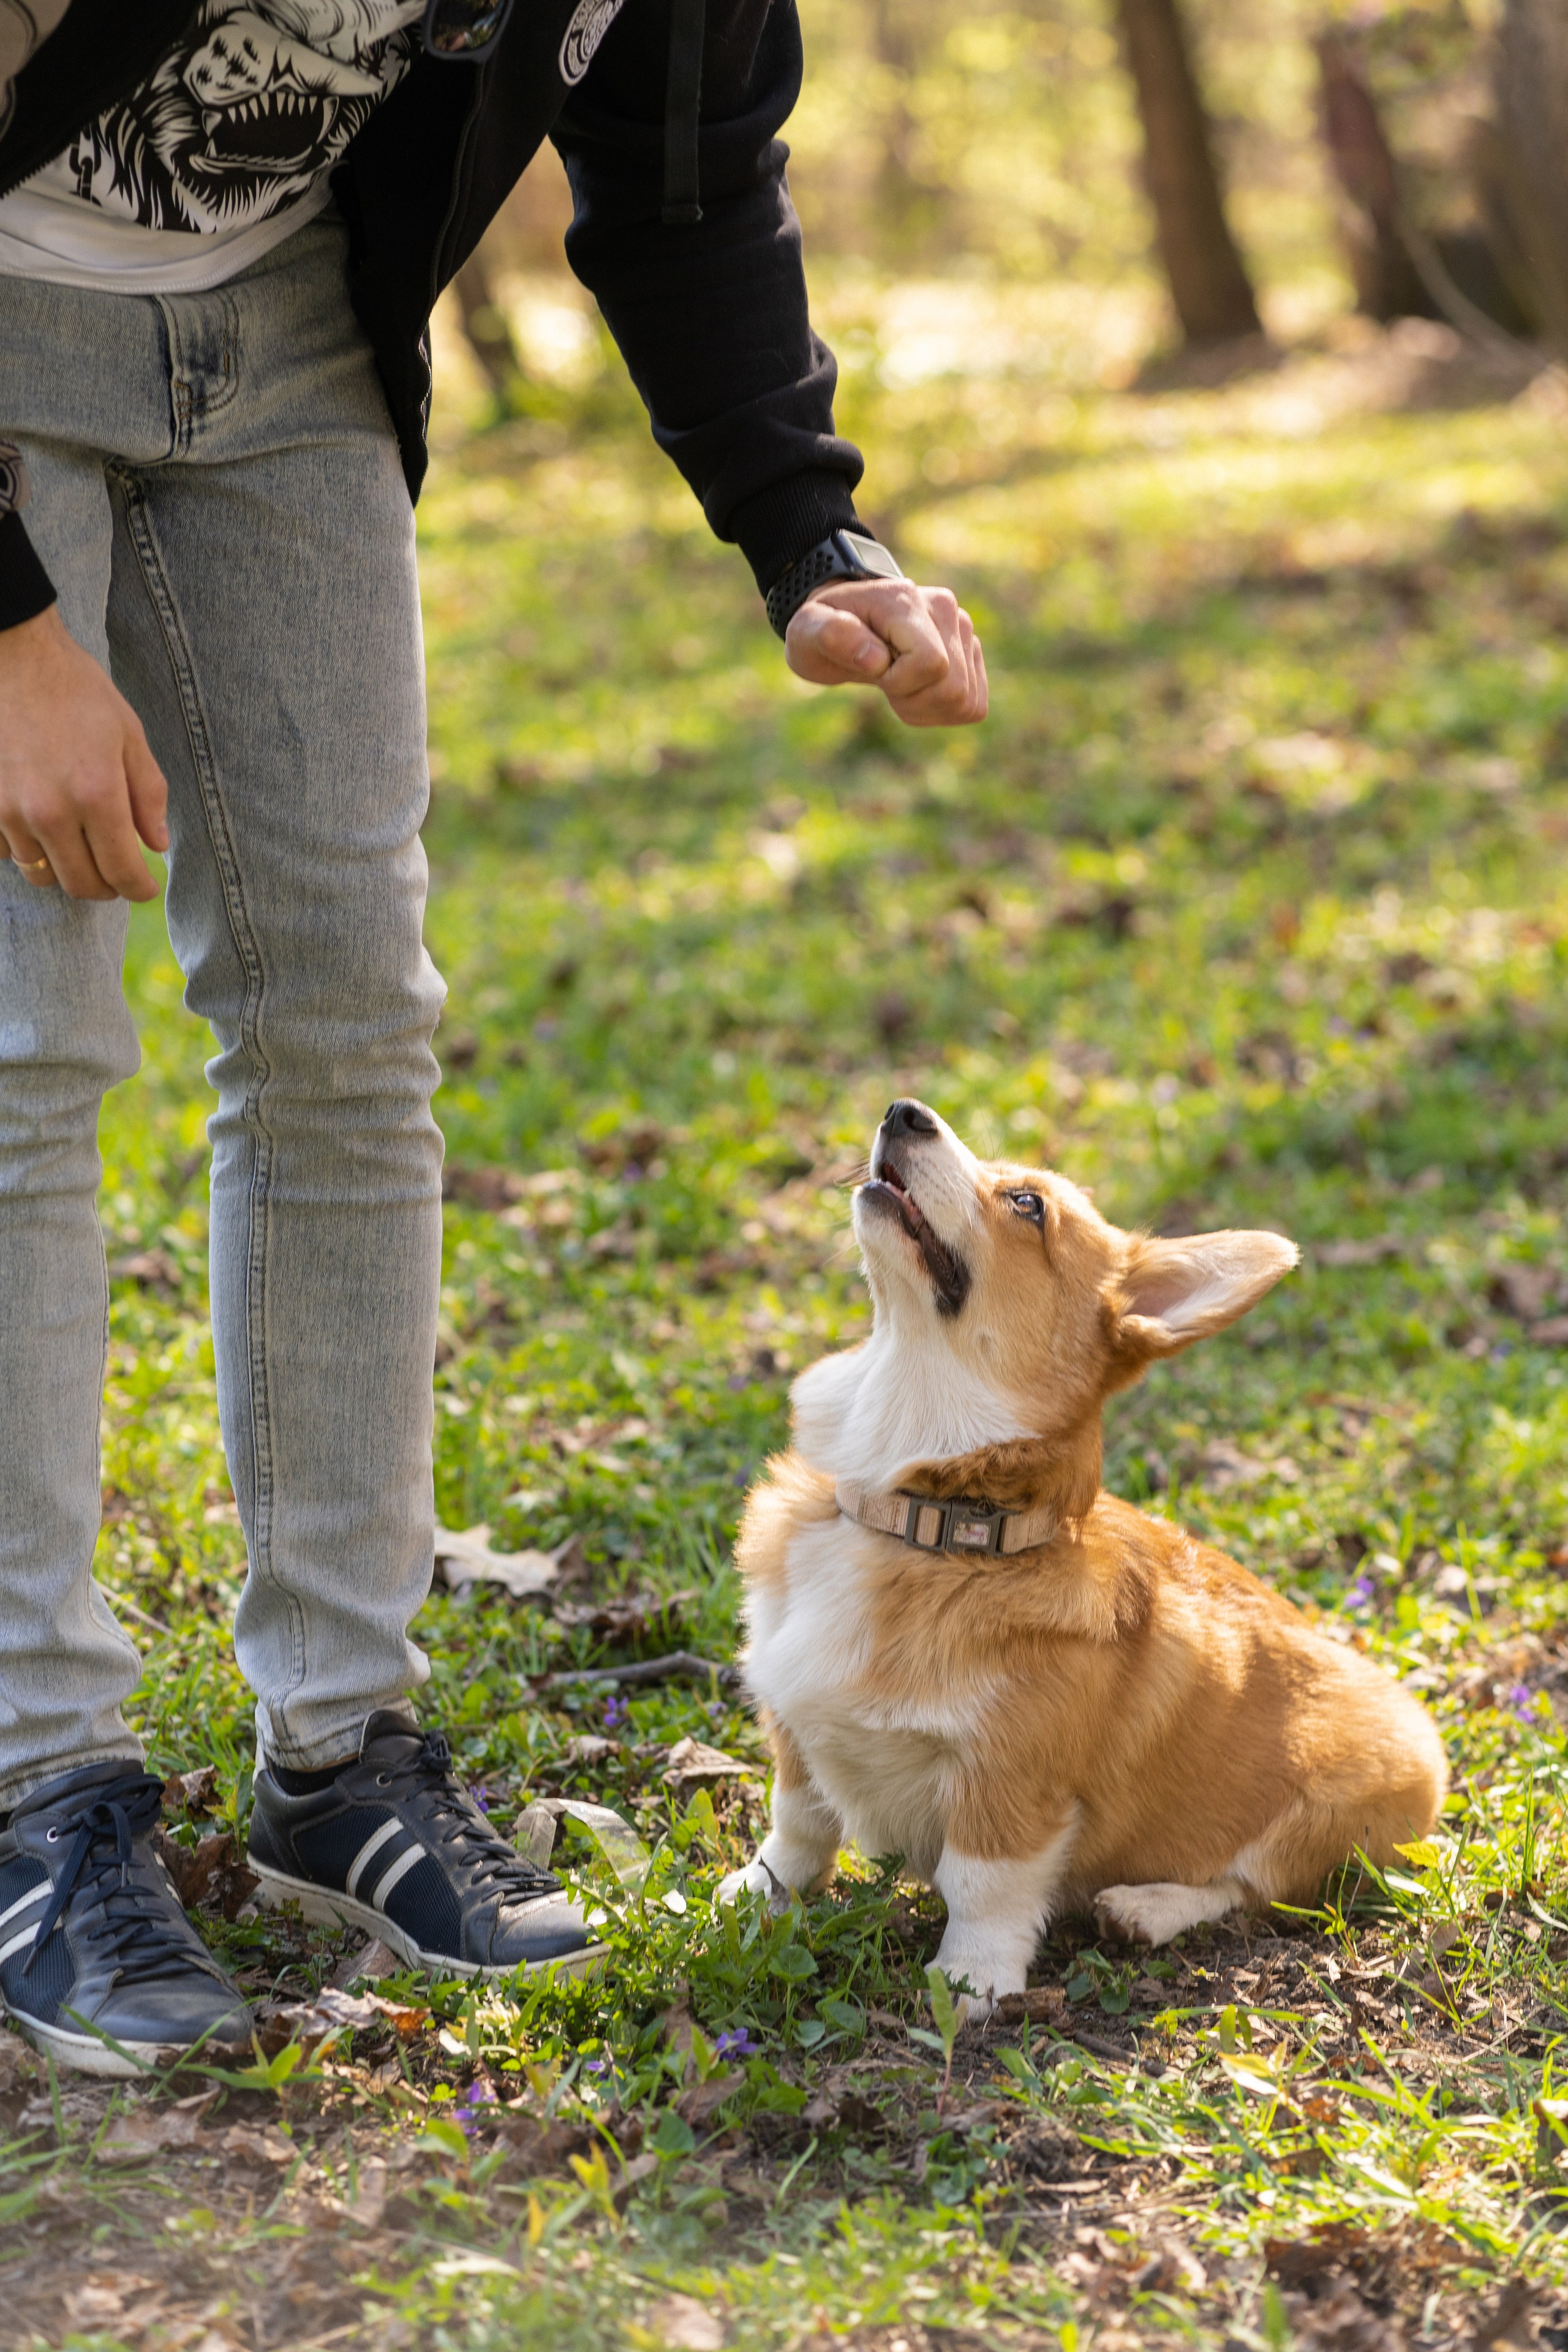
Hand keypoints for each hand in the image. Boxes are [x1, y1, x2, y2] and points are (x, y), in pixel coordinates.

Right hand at [0, 605, 167, 900]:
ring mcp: (9, 812)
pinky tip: (40, 826)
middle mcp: (51, 813)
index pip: (122, 872)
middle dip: (106, 887)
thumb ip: (147, 795)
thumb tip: (157, 845)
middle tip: (117, 874)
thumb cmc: (75, 691)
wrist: (12, 657)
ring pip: (42, 874)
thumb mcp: (128, 735)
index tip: (145, 888)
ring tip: (79, 845)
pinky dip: (27, 850)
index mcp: (97, 795)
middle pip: (82, 885)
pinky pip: (7, 854)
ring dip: (65, 868)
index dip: (139, 889)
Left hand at [784, 578, 987, 726]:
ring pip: (965, 699)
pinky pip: (973, 705)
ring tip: (898, 686)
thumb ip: (831, 635)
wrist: (845, 620)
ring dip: (927, 708)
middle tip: (884, 683)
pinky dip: (943, 711)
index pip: (931, 662)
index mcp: (904, 601)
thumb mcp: (806, 631)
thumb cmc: (823, 628)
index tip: (874, 674)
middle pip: (952, 687)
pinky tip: (918, 693)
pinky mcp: (972, 653)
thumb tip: (877, 660)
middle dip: (913, 701)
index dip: (900, 684)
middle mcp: (944, 608)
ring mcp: (963, 630)